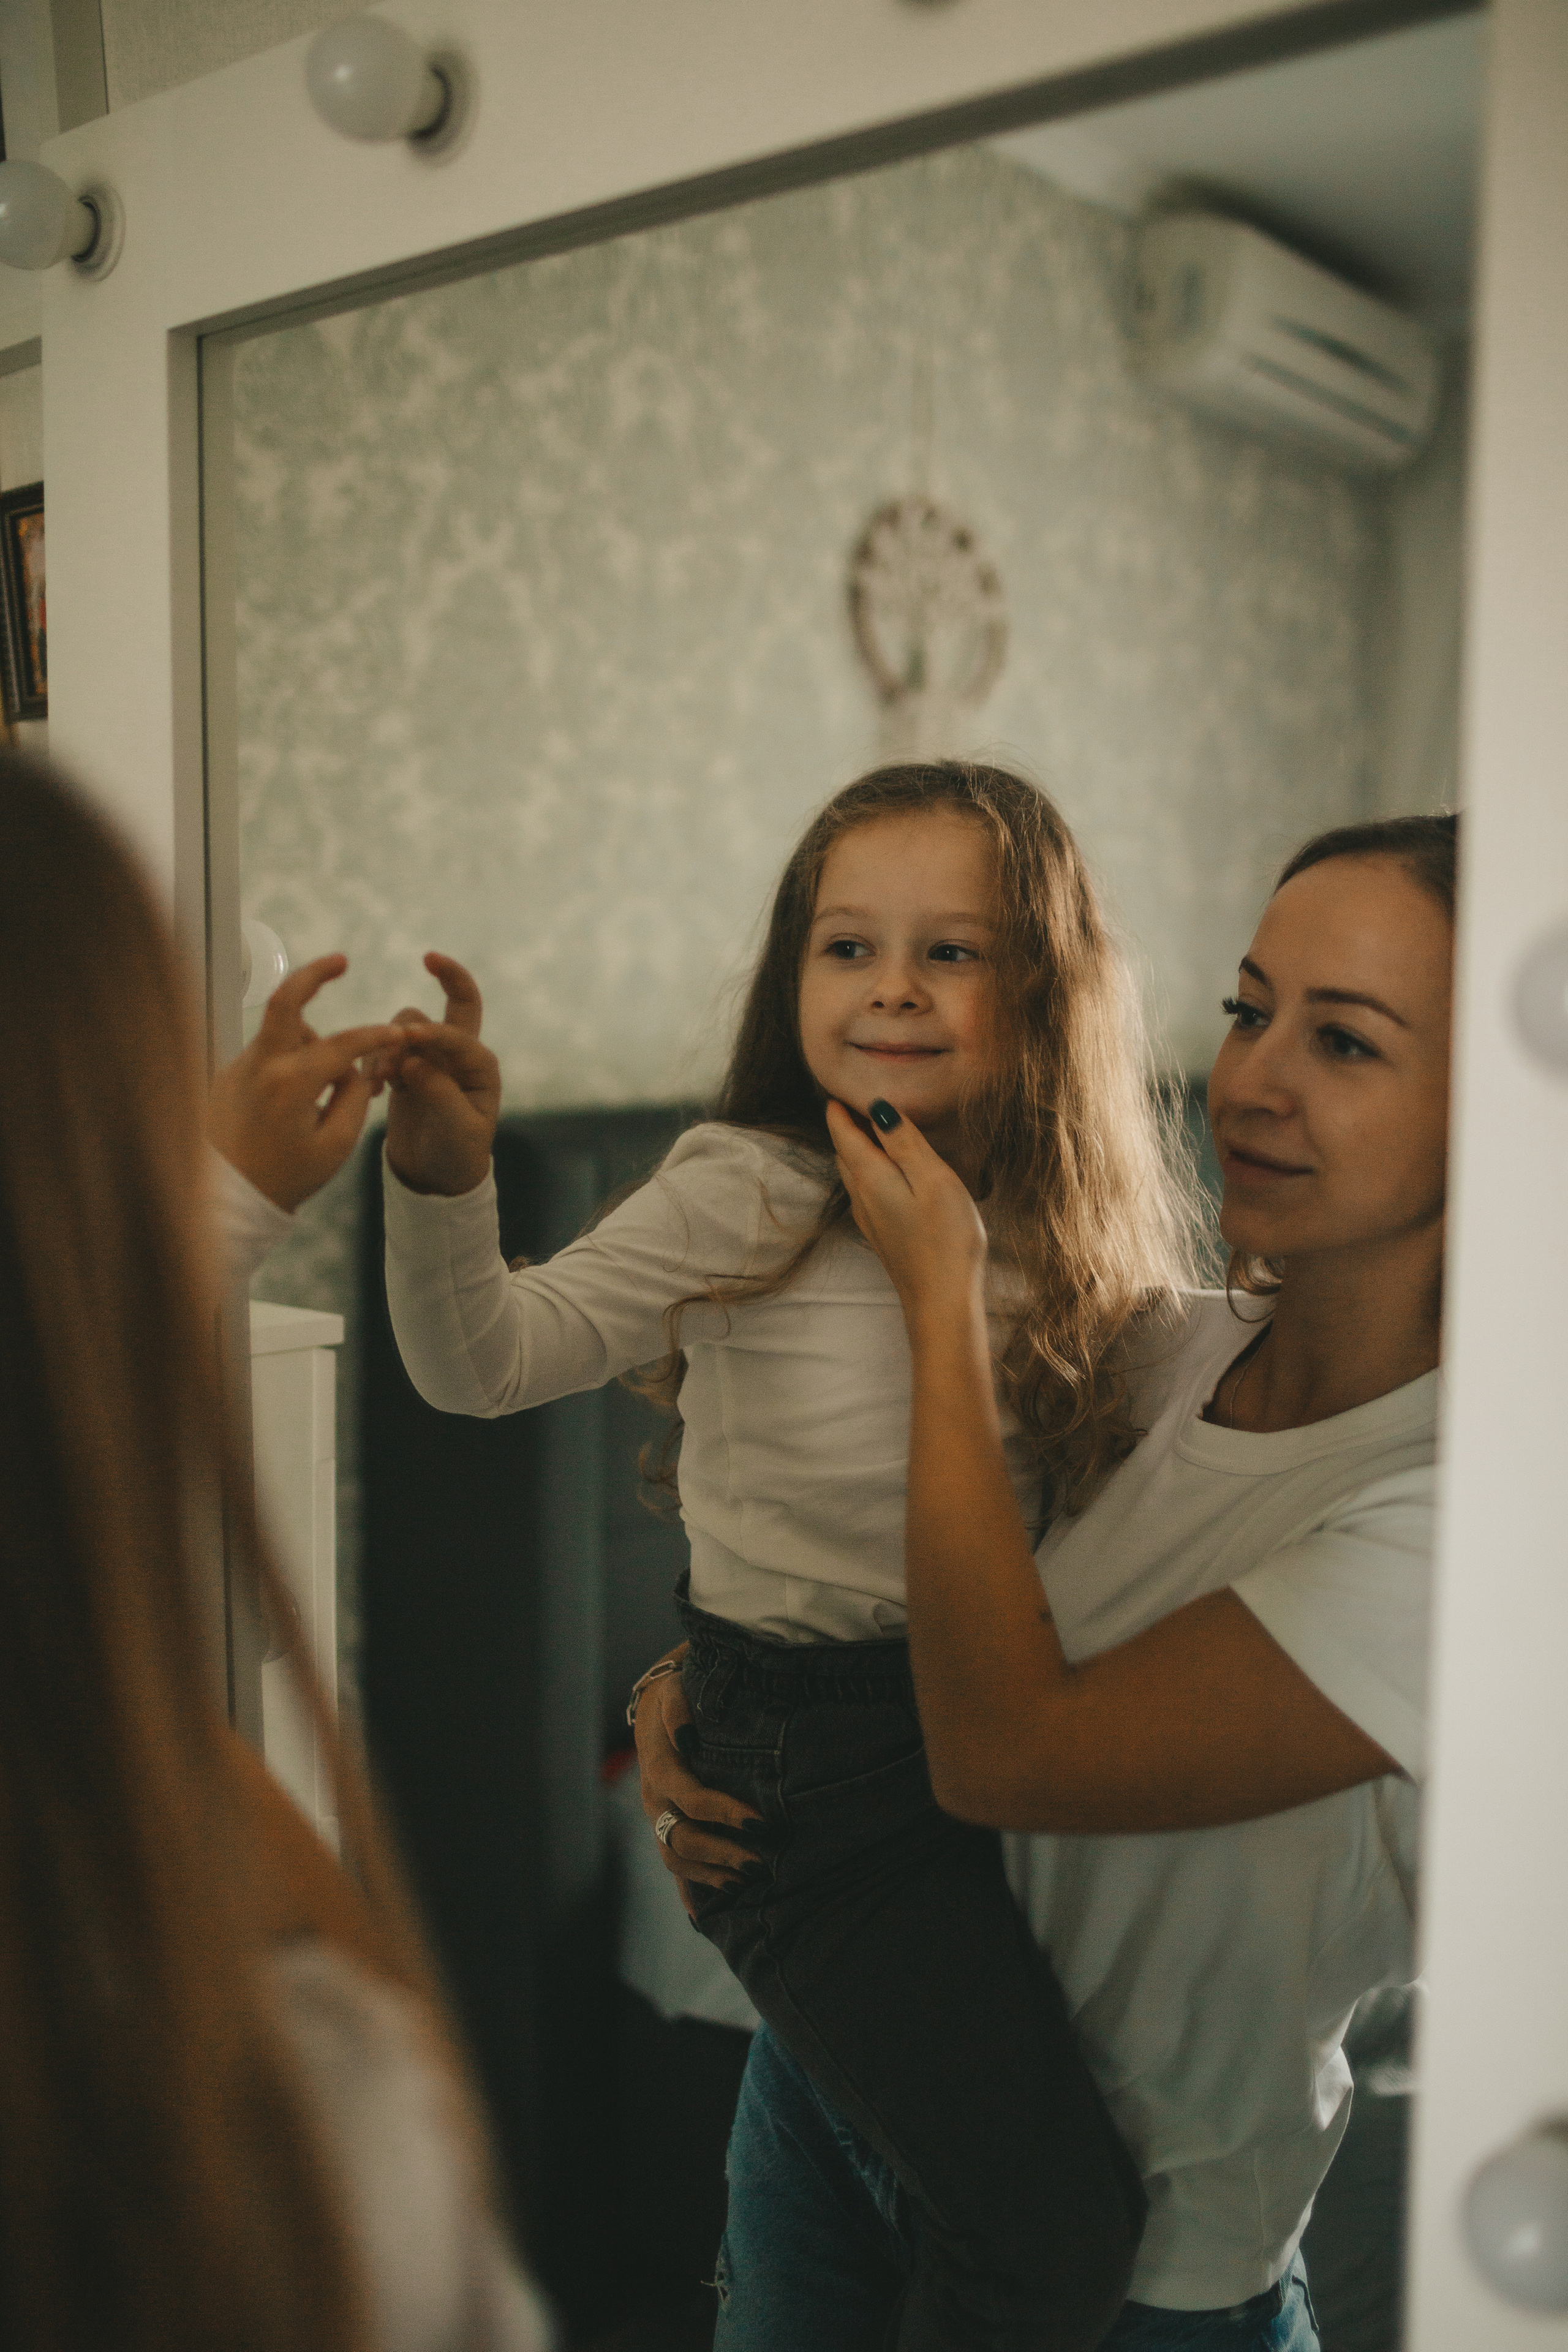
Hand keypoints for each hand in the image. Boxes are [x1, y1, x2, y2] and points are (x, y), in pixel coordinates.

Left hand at [207, 954, 403, 1212]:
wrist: (224, 1201)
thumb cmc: (283, 1178)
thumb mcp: (335, 1146)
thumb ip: (355, 1098)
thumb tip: (359, 1069)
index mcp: (291, 1083)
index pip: (344, 1043)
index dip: (376, 1036)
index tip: (396, 1034)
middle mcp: (259, 1065)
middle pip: (286, 1001)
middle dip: (314, 974)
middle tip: (341, 959)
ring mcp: (238, 1067)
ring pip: (281, 1034)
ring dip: (308, 1042)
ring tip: (323, 1088)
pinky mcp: (227, 1076)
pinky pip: (266, 1056)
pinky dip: (288, 1062)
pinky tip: (297, 1097)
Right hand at [379, 953, 501, 1196]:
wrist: (436, 1176)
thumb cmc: (457, 1154)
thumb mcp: (458, 1129)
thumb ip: (439, 1091)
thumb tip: (413, 1059)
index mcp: (480, 1066)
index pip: (458, 1034)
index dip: (433, 1032)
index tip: (406, 1037)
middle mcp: (460, 1056)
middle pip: (451, 1007)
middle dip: (444, 982)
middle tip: (427, 964)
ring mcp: (432, 1059)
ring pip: (408, 1025)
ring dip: (390, 1043)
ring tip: (379, 1079)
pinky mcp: (406, 1069)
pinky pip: (387, 1047)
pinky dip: (375, 1058)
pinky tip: (374, 1085)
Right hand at [633, 1646, 761, 1916]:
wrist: (656, 1700)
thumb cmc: (677, 1691)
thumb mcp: (676, 1687)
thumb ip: (679, 1707)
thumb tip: (687, 1733)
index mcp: (659, 1767)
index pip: (691, 1800)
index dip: (725, 1815)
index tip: (760, 1823)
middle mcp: (653, 1798)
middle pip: (682, 1839)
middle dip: (722, 1854)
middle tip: (761, 1863)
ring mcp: (656, 1816)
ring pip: (675, 1858)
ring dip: (710, 1874)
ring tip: (746, 1882)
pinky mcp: (663, 1826)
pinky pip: (673, 1865)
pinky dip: (688, 1891)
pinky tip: (705, 1916)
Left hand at [825, 1097, 986, 1321]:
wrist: (942, 1301)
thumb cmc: (946, 1239)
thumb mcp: (933, 1179)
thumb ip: (905, 1142)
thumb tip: (878, 1108)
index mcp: (871, 1177)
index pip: (844, 1134)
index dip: (840, 1110)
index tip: (840, 1089)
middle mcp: (862, 1197)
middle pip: (845, 1153)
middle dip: (846, 1126)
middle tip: (856, 1103)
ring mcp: (871, 1219)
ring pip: (853, 1174)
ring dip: (857, 1150)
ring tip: (872, 1130)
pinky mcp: (883, 1235)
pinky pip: (866, 1193)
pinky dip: (869, 1172)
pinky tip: (888, 1173)